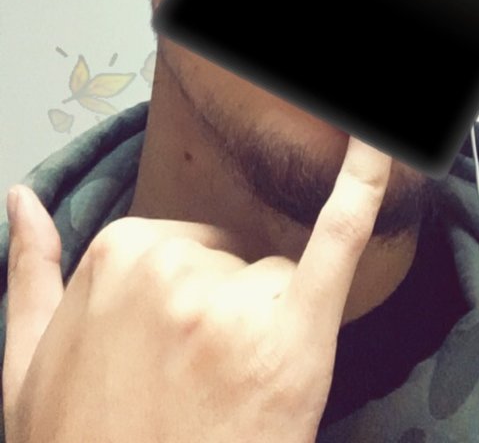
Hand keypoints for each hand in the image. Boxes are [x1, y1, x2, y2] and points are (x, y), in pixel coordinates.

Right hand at [3, 135, 391, 442]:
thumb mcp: (24, 367)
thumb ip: (30, 271)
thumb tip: (23, 198)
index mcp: (115, 254)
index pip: (182, 249)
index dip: (183, 311)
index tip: (165, 359)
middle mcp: (172, 267)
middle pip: (232, 261)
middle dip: (224, 315)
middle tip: (195, 390)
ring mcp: (231, 302)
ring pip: (277, 285)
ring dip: (265, 334)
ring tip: (227, 400)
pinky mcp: (294, 339)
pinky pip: (339, 239)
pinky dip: (364, 184)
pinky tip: (375, 147)